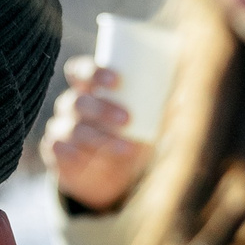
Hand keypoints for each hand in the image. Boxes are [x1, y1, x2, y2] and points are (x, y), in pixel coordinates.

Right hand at [40, 58, 151, 212]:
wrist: (110, 174)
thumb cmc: (130, 133)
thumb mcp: (146, 119)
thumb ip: (163, 106)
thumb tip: (187, 96)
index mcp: (87, 87)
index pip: (78, 70)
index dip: (93, 71)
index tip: (118, 80)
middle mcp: (70, 105)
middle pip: (77, 100)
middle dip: (102, 109)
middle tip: (127, 119)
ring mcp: (61, 129)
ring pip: (72, 129)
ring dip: (98, 138)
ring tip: (127, 148)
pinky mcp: (56, 154)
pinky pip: (60, 151)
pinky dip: (76, 155)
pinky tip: (90, 160)